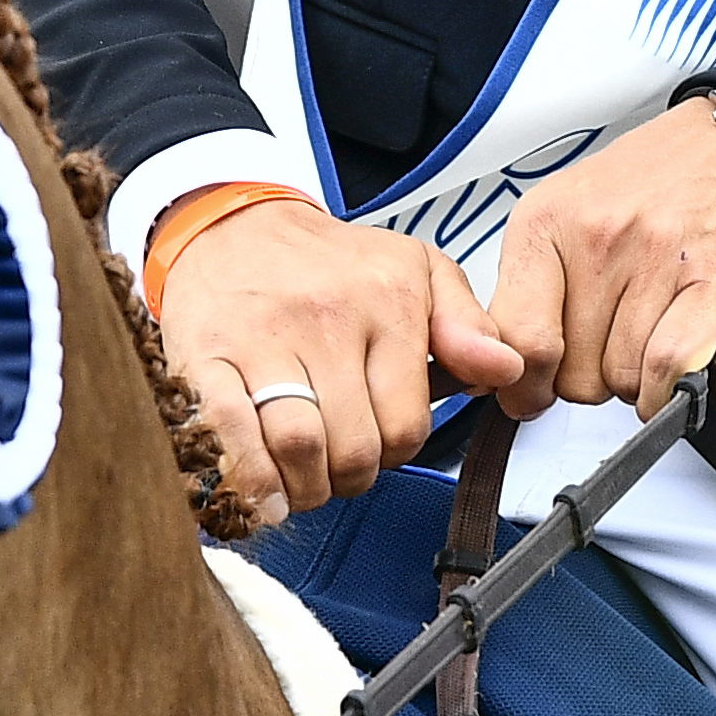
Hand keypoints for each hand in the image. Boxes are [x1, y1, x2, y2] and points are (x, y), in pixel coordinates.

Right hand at [158, 199, 519, 525]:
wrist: (231, 227)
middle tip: (338, 467)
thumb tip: (509, 369)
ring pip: (299, 448)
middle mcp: (328, 317)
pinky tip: (262, 489)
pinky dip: (250, 479)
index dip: (395, 452)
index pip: (408, 424)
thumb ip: (469, 323)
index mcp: (387, 299)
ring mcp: (263, 338)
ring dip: (303, 488)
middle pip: (355, 447)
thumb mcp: (415, 271)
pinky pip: (232, 435)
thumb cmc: (327, 264)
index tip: (379, 443)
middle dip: (350, 478)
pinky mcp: (205, 356)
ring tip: (302, 478)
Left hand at [485, 102, 715, 418]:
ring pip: (621, 378)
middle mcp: (598, 237)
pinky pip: (669, 367)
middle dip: (585, 379)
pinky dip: (663, 390)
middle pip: (572, 372)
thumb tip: (512, 375)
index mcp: (546, 221)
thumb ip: (530, 289)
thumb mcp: (563, 214)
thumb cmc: (643, 186)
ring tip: (640, 341)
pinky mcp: (714, 282)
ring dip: (630, 381)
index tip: (532, 392)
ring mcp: (657, 258)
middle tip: (603, 350)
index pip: (518, 337)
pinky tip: (664, 377)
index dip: (525, 384)